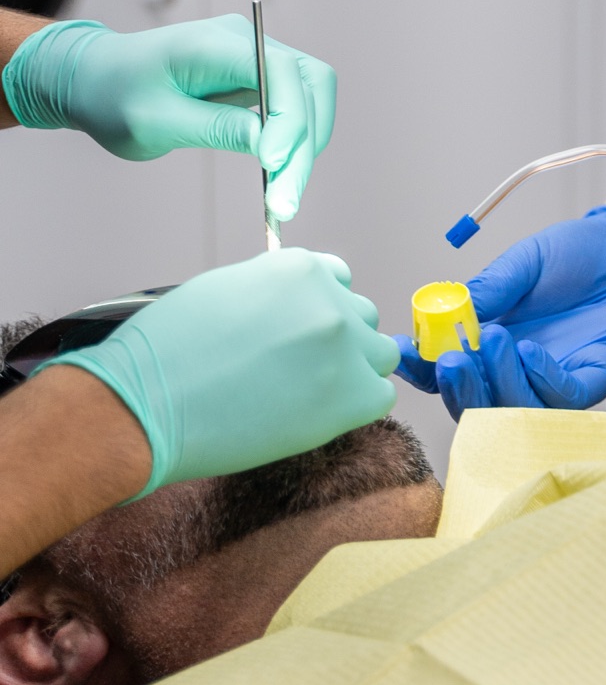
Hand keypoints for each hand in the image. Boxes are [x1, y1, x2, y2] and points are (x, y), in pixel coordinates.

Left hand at [1, 15, 335, 219]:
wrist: (96, 79)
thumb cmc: (115, 96)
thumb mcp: (154, 121)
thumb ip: (214, 127)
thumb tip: (268, 143)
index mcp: (216, 43)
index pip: (280, 72)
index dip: (289, 117)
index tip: (273, 165)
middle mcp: (247, 42)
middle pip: (308, 83)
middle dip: (305, 141)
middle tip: (286, 200)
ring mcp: (255, 59)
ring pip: (310, 95)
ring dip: (306, 145)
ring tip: (284, 196)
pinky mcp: (255, 80)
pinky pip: (293, 106)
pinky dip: (295, 141)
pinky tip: (280, 176)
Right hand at [39, 248, 397, 493]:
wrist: (147, 403)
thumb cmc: (169, 350)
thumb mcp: (228, 290)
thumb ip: (276, 293)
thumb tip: (294, 310)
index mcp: (300, 267)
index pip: (339, 281)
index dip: (320, 310)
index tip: (298, 336)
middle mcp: (330, 298)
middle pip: (362, 319)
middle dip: (339, 342)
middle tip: (297, 373)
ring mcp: (343, 345)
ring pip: (378, 356)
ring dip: (353, 374)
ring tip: (307, 397)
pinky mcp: (347, 394)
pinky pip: (379, 396)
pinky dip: (356, 407)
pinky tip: (319, 416)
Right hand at [394, 202, 605, 417]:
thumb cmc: (581, 253)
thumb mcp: (526, 261)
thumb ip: (491, 287)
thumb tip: (443, 309)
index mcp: (494, 340)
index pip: (449, 366)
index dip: (423, 365)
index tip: (402, 351)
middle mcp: (520, 368)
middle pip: (477, 400)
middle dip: (457, 386)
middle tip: (447, 360)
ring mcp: (556, 378)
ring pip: (516, 407)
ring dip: (497, 382)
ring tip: (491, 340)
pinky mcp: (596, 379)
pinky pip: (563, 396)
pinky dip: (540, 379)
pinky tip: (530, 351)